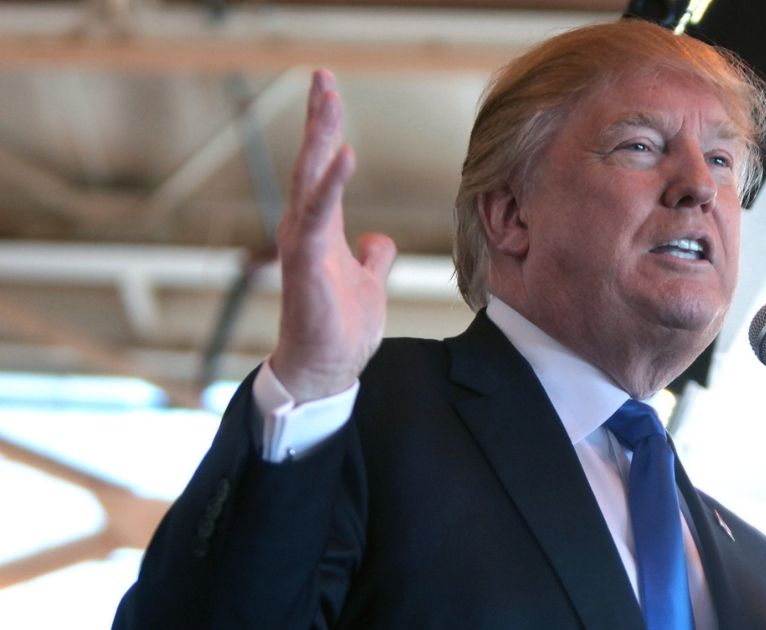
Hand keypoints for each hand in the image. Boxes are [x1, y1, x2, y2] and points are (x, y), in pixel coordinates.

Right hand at [269, 70, 396, 402]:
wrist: (326, 369)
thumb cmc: (341, 327)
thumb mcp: (368, 282)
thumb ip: (373, 257)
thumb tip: (379, 240)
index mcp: (321, 228)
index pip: (323, 169)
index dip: (326, 131)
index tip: (329, 92)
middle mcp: (306, 228)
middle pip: (312, 163)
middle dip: (318, 119)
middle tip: (322, 77)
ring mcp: (303, 244)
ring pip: (309, 180)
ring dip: (319, 138)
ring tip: (328, 99)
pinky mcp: (305, 264)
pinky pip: (318, 216)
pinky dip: (330, 185)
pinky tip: (344, 155)